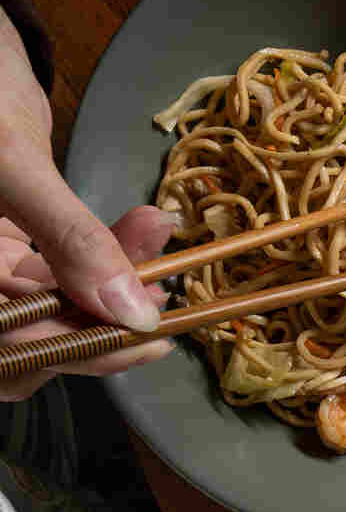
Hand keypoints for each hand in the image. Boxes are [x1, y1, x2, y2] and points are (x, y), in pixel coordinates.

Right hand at [0, 14, 173, 397]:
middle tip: (163, 307)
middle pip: (32, 337)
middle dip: (102, 323)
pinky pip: (59, 267)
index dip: (76, 350)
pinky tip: (145, 230)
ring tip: (159, 259)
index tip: (146, 339)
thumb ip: (69, 238)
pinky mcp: (10, 241)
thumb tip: (132, 316)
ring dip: (112, 288)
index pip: (9, 344)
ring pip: (53, 304)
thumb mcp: (11, 161)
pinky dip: (104, 255)